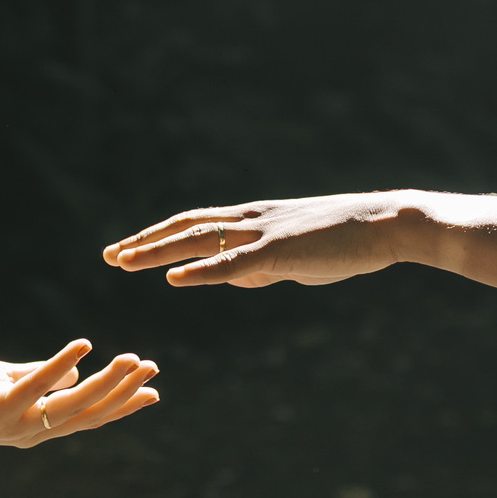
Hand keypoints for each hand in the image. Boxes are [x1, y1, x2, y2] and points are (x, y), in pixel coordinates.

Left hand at [0, 340, 158, 445]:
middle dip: (122, 392)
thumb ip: (37, 376)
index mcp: (33, 425)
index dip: (121, 404)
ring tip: (130, 358)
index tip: (153, 390)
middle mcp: (29, 431)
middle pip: (88, 413)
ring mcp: (13, 423)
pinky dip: (62, 365)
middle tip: (152, 369)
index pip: (87, 415)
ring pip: (71, 404)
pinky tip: (83, 345)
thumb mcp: (3, 381)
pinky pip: (36, 385)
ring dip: (105, 381)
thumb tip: (74, 372)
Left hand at [103, 194, 408, 287]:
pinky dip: (201, 271)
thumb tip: (239, 278)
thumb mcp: (297, 258)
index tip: (130, 248)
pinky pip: (233, 262)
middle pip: (185, 226)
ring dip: (158, 251)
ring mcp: (263, 232)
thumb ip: (264, 267)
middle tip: (110, 255)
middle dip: (145, 241)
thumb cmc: (347, 242)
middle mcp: (251, 219)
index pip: (195, 224)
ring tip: (124, 262)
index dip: (161, 236)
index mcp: (255, 219)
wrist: (387, 224)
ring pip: (199, 239)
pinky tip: (175, 279)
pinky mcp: (280, 251)